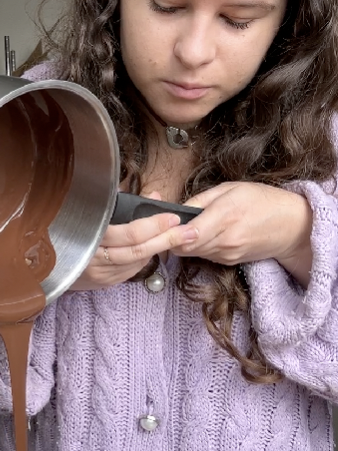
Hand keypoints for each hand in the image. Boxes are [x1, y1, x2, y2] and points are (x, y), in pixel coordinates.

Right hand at [70, 191, 189, 291]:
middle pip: (137, 250)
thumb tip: (154, 195)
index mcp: (87, 237)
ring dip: (160, 249)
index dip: (152, 225)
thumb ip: (122, 203)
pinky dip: (145, 258)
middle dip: (166, 239)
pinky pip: (130, 270)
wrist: (43, 260)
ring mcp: (99, 274)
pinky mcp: (104, 283)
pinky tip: (155, 248)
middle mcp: (93, 260)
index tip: (172, 216)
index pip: (128, 234)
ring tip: (181, 237)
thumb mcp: (89, 209)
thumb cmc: (65, 228)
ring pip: (136, 262)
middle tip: (189, 230)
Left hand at [169, 181, 312, 283]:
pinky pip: (203, 255)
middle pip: (185, 246)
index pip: (189, 233)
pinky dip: (196, 247)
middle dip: (170, 238)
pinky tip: (200, 235)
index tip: (160, 226)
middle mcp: (226, 239)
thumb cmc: (262, 201)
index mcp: (226, 215)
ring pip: (191, 253)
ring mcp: (228, 253)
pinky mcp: (229, 262)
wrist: (291, 226)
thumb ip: (200, 199)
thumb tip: (176, 210)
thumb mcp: (230, 189)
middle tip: (161, 226)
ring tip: (180, 228)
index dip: (170, 232)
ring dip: (182, 243)